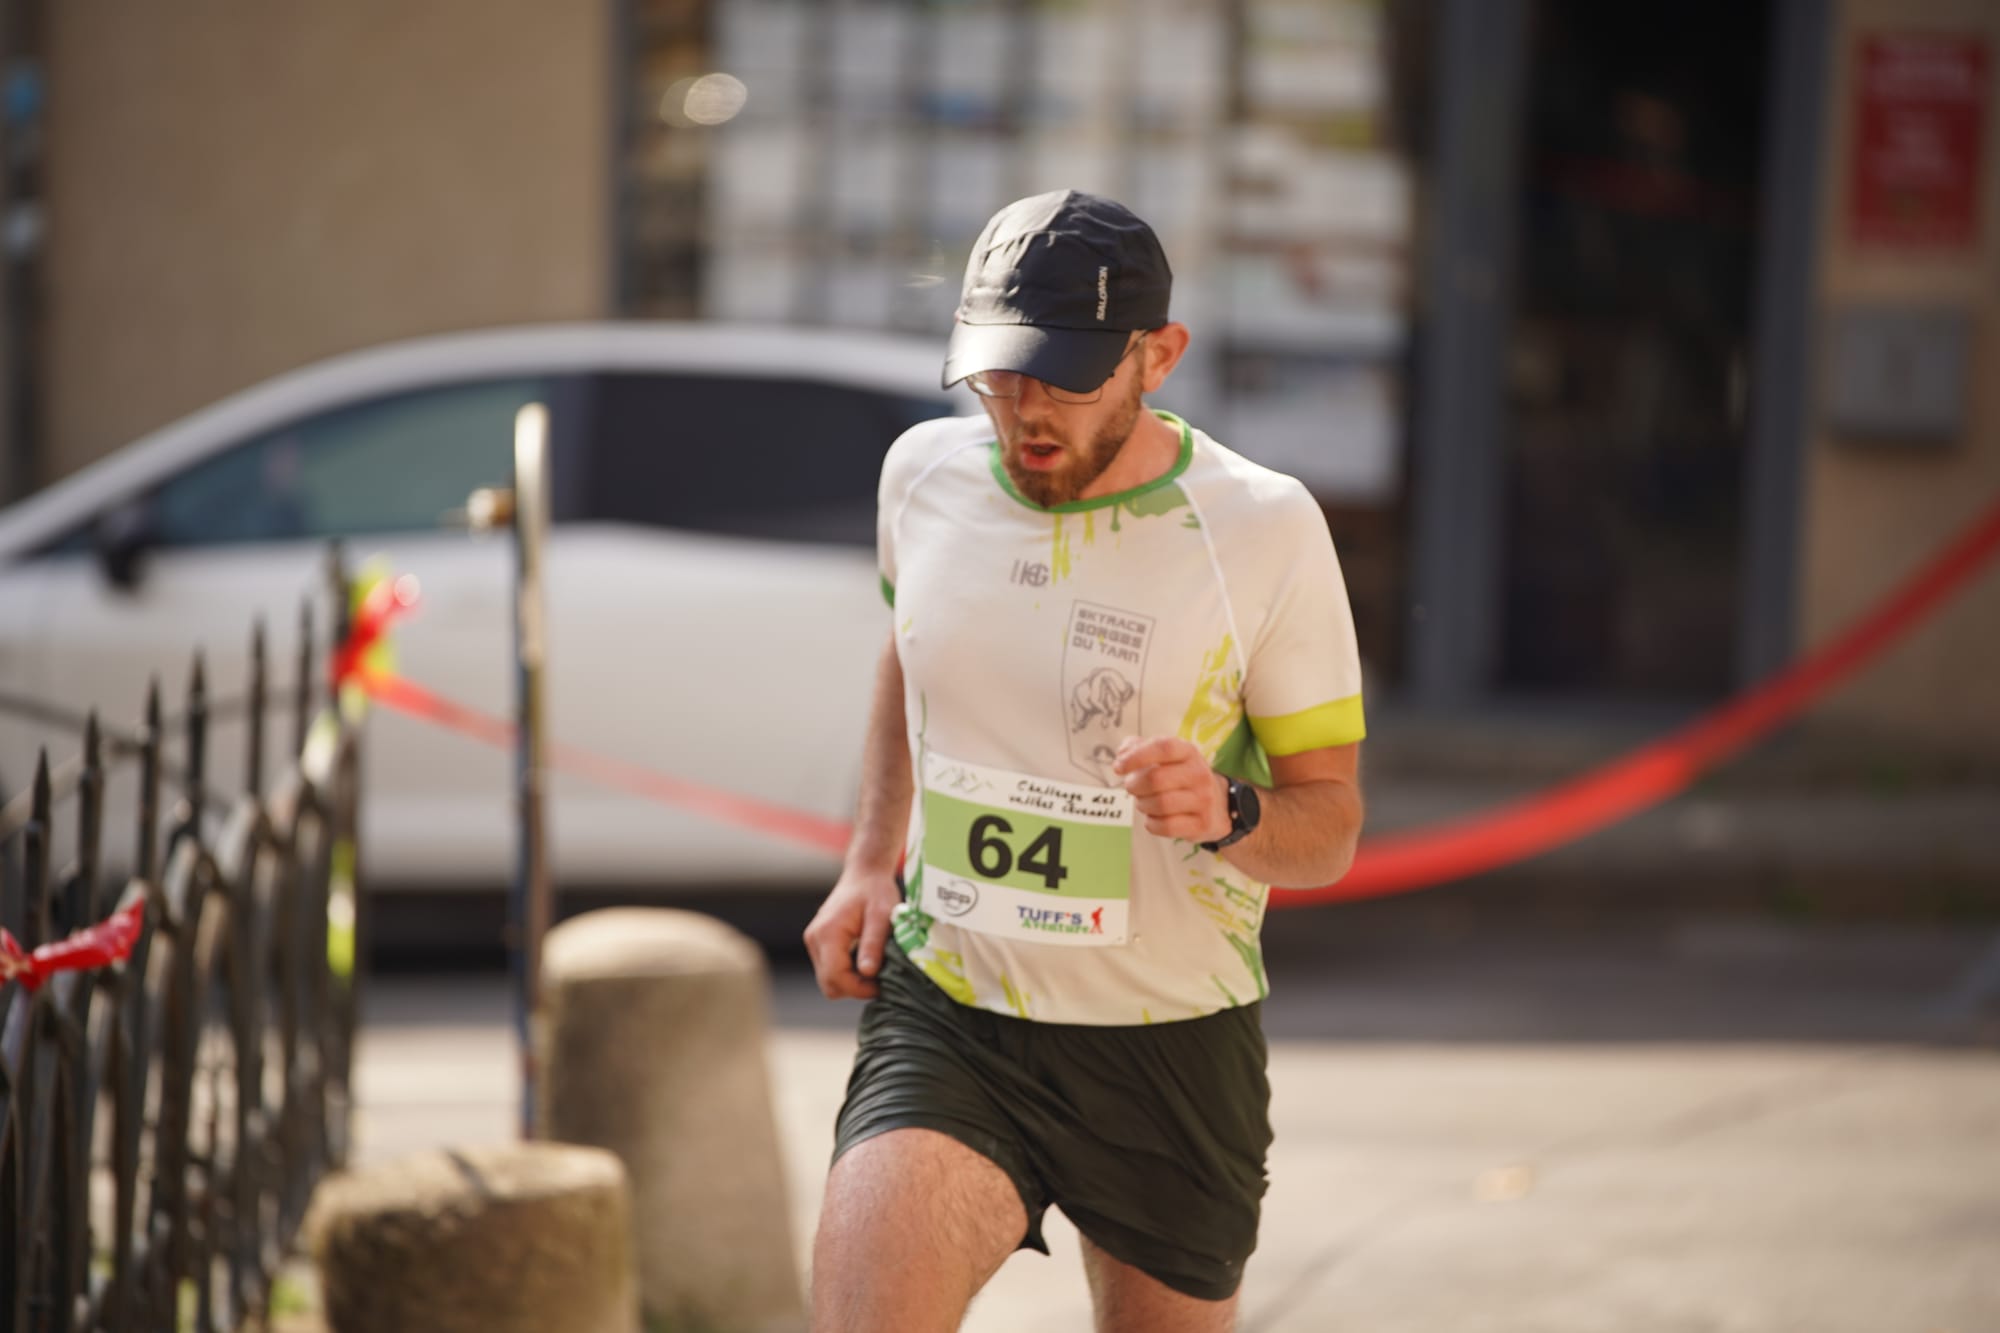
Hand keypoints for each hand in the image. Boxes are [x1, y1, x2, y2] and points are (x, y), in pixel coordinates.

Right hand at [803, 865, 902, 999]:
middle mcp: (814, 939)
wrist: (864, 874)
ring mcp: (813, 941)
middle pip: (829, 984)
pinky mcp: (818, 943)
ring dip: (851, 981)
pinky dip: (847, 973)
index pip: (835, 977)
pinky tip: (864, 959)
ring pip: (828, 980)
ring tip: (874, 966)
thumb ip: (873, 944)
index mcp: (827, 933)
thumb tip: (868, 973)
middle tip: (880, 978)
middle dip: (855, 988)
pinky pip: (830, 970)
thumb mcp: (882, 916)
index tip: (882, 985)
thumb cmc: (876, 891)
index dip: (859, 989)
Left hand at [1112, 736, 1228, 842]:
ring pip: (1160, 804)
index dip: (1136, 756)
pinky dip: (1152, 823)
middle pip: (1156, 779)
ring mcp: (1203, 800)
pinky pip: (1165, 826)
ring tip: (1144, 802)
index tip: (1118, 767)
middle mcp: (1199, 774)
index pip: (1163, 747)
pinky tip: (1154, 818)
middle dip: (1134, 785)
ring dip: (1142, 805)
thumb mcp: (1167, 757)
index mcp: (1188, 752)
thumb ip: (1139, 748)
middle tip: (1131, 788)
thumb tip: (1122, 754)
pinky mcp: (1201, 824)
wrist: (1219, 806)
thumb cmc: (1181, 777)